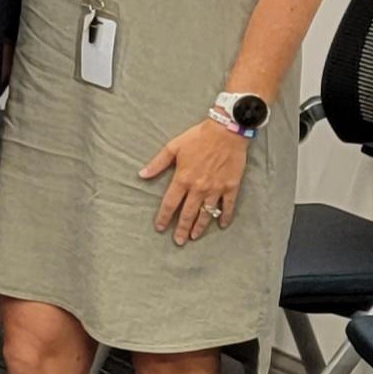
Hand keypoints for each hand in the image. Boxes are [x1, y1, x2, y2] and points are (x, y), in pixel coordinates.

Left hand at [145, 117, 249, 244]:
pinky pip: (228, 206)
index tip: (160, 228)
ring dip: (200, 227)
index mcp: (183, 178)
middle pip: (188, 213)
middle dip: (181, 228)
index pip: (170, 203)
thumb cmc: (198, 137)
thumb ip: (157, 163)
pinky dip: (224, 216)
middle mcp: (199, 187)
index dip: (164, 217)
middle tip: (177, 241)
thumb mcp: (173, 147)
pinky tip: (221, 225)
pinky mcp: (231, 187)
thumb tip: (141, 175)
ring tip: (193, 237)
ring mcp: (216, 188)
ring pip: (207, 213)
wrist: (226, 132)